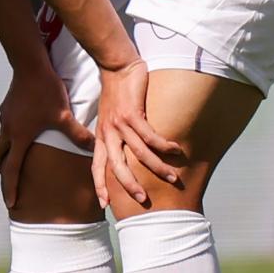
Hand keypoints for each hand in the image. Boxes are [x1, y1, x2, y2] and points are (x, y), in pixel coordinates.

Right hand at [0, 60, 91, 207]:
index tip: (12, 204)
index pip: (11, 170)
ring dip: (6, 153)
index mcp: (20, 138)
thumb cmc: (46, 91)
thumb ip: (78, 134)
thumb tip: (95, 149)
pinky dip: (12, 136)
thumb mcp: (65, 115)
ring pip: (1, 141)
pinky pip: (7, 127)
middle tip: (10, 183)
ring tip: (17, 159)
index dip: (11, 189)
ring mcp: (5, 118)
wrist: (30, 65)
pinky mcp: (7, 108)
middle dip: (3, 172)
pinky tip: (25, 131)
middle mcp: (8, 130)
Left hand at [92, 59, 184, 208]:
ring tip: (173, 177)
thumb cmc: (116, 93)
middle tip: (143, 200)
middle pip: (117, 167)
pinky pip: (150, 135)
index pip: (97, 166)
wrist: (117, 67)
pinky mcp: (133, 113)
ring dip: (157, 167)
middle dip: (130, 186)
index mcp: (102, 136)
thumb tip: (123, 152)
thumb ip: (114, 136)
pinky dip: (164, 145)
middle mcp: (109, 133)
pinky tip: (176, 150)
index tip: (105, 205)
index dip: (100, 185)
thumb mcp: (109, 118)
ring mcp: (120, 124)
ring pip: (140, 153)